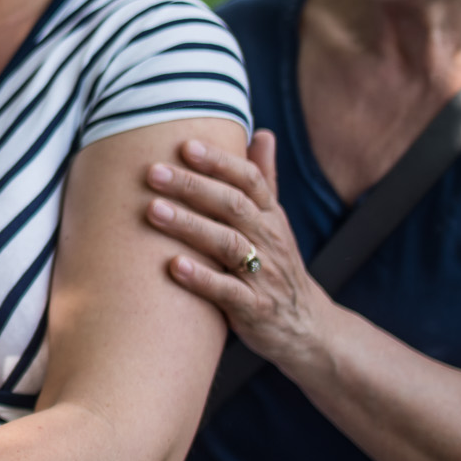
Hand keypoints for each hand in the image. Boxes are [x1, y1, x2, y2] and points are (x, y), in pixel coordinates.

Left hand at [142, 131, 339, 374]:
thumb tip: (263, 132)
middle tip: (153, 172)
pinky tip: (173, 266)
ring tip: (153, 210)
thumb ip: (265, 180)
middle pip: (233, 206)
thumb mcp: (276, 222)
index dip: (220, 161)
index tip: (185, 145)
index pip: (249, 179)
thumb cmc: (277, 266)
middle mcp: (270, 240)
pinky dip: (201, 279)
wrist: (307, 328)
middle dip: (192, 186)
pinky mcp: (256, 309)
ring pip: (228, 244)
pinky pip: (228, 292)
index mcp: (272, 216)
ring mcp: (264, 275)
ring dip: (190, 225)